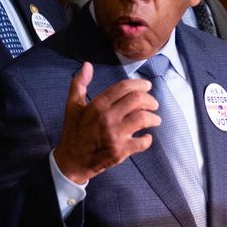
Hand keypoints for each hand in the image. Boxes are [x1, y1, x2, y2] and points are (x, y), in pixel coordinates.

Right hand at [53, 62, 160, 183]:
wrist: (71, 161)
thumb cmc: (73, 132)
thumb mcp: (72, 106)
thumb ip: (79, 83)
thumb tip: (87, 65)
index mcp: (97, 105)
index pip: (124, 87)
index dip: (139, 84)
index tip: (147, 86)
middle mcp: (107, 118)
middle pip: (138, 100)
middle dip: (150, 99)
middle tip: (153, 104)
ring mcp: (114, 135)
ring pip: (143, 119)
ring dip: (153, 118)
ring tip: (154, 119)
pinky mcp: (120, 151)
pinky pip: (142, 142)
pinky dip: (148, 139)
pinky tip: (147, 137)